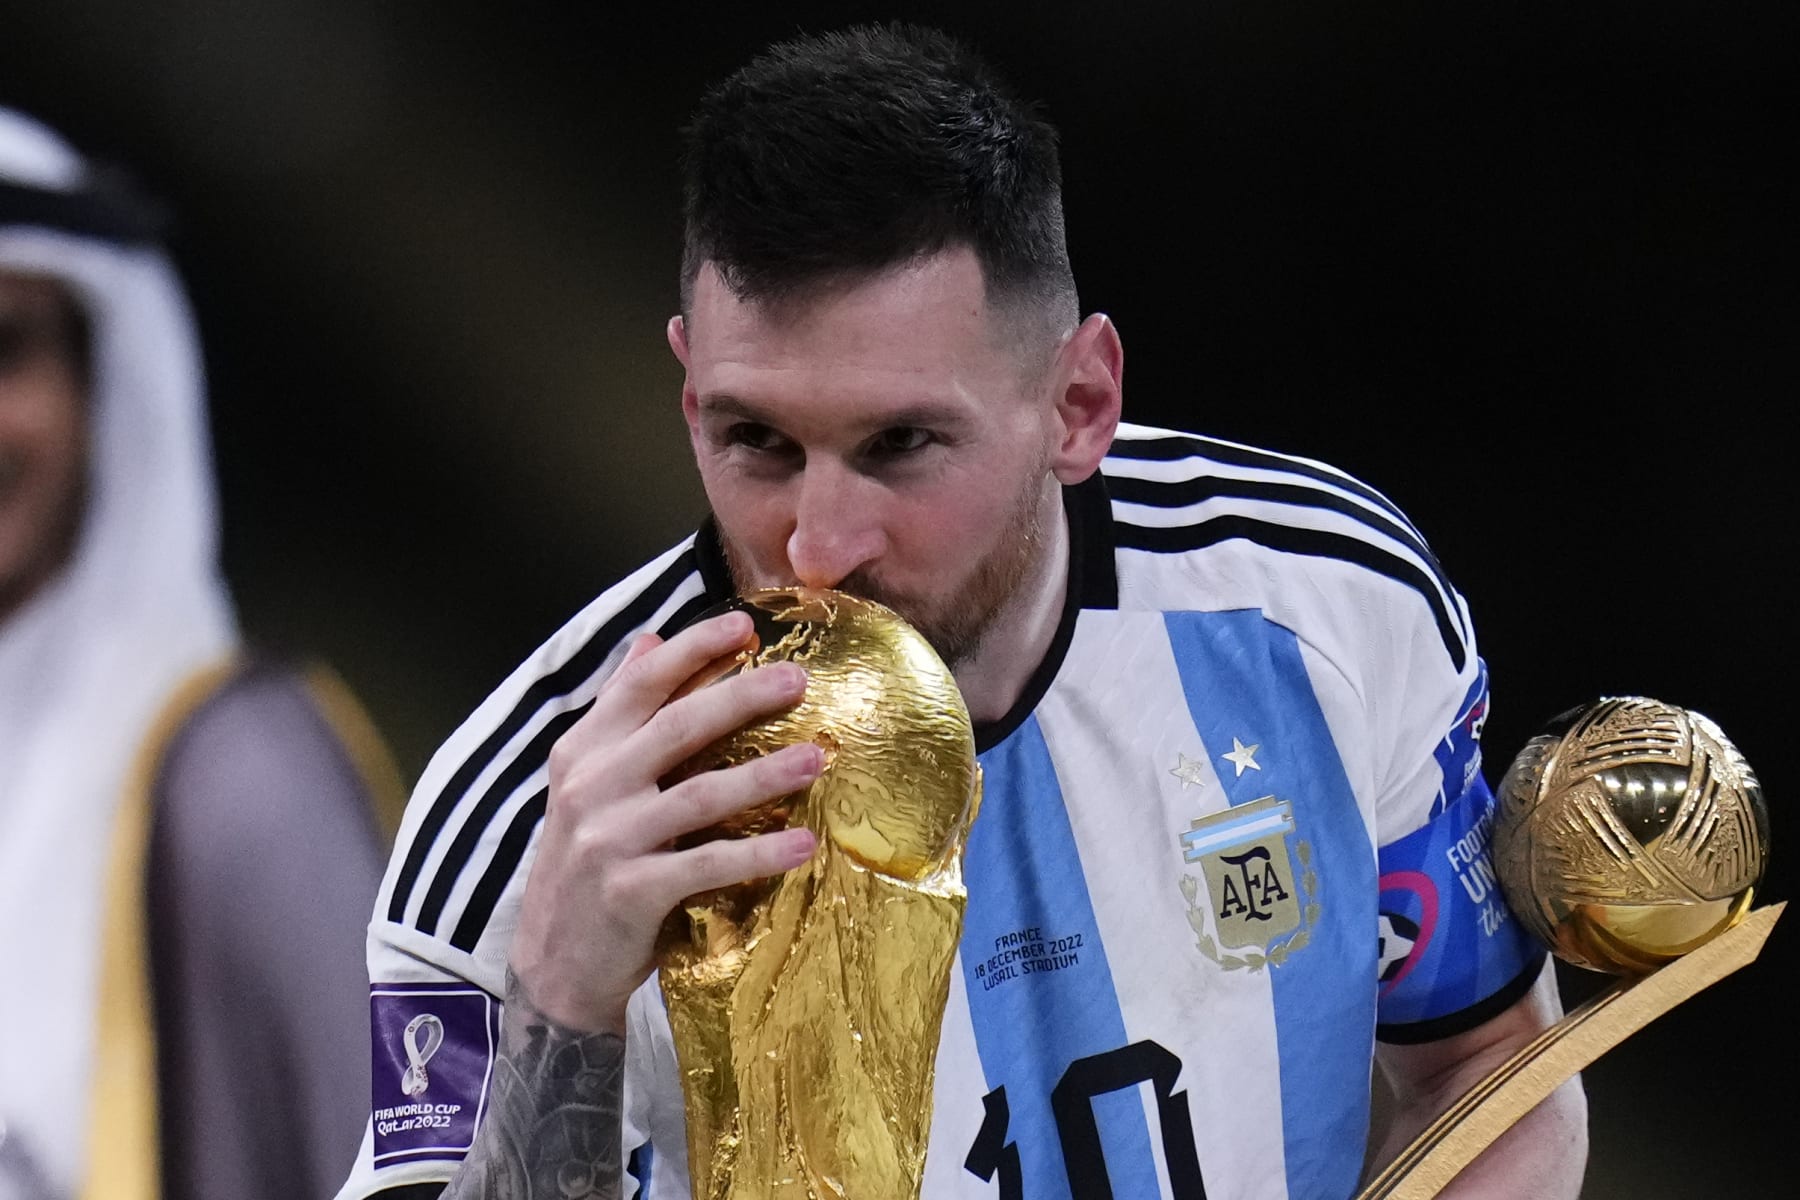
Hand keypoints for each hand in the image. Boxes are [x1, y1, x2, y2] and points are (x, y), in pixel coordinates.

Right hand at [509, 611, 821, 1033]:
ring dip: (762, 774)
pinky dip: (756, 854)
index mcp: (584, 751)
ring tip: (816, 759)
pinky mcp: (631, 893)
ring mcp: (609, 840)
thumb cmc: (585, 863)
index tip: (744, 624)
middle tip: (797, 678)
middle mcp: (592, 786)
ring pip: (698, 794)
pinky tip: (802, 843)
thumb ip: (620, 711)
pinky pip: (706, 866)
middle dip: (740, 697)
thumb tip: (650, 637)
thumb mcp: (587, 781)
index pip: (639, 683)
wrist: (552, 964)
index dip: (691, 649)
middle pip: (676, 727)